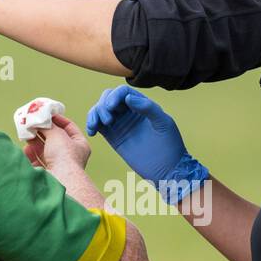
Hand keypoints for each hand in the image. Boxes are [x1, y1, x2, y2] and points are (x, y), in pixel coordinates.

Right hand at [23, 115, 90, 171]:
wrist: (60, 180)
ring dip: (35, 141)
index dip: (57, 119)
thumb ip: (48, 125)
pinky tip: (26, 149)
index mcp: (79, 144)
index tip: (46, 114)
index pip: (69, 127)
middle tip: (32, 123)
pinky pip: (38, 161)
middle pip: (54, 139)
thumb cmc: (64, 156)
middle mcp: (71, 155)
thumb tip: (40, 120)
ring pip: (45, 150)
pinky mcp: (48, 174)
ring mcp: (59, 165)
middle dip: (42, 131)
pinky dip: (31, 154)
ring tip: (26, 134)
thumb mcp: (57, 134)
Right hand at [86, 85, 207, 203]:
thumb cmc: (169, 145)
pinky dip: (91, 124)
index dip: (114, 96)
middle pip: (108, 98)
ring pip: (100, 110)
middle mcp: (130, 111)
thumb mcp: (163, 123)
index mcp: (142, 104)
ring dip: (95, 114)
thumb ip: (148, 108)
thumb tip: (128, 97)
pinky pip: (98, 125)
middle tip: (108, 120)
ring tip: (98, 126)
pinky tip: (93, 131)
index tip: (111, 107)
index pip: (123, 92)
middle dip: (103, 105)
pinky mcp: (113, 137)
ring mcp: (120, 124)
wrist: (167, 169)